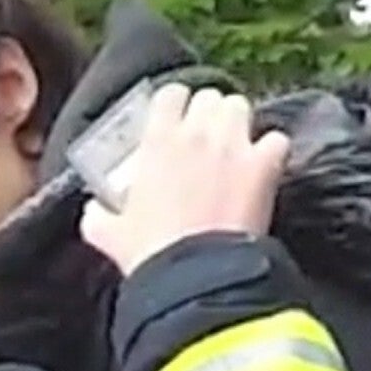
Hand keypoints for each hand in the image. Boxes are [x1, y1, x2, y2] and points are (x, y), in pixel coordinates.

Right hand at [79, 83, 290, 275]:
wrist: (194, 276)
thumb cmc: (151, 253)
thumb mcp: (109, 232)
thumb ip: (98, 214)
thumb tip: (94, 210)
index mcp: (157, 140)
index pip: (170, 94)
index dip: (176, 105)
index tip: (178, 120)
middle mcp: (197, 133)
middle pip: (210, 98)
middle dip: (210, 114)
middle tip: (208, 138)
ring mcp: (233, 146)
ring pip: (240, 107)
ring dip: (238, 124)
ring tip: (236, 146)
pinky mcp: (264, 166)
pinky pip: (277, 139)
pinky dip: (272, 150)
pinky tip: (266, 166)